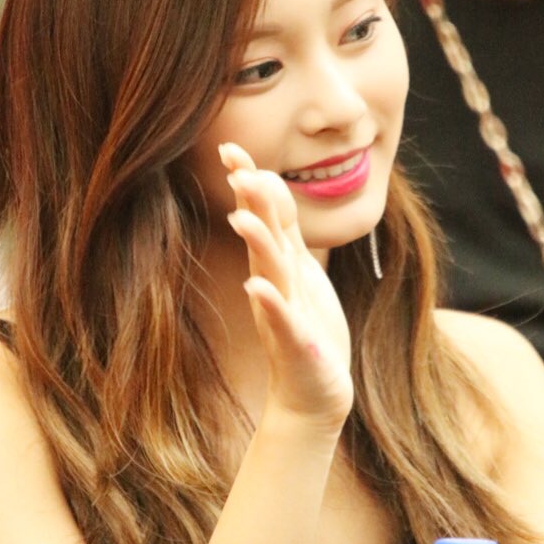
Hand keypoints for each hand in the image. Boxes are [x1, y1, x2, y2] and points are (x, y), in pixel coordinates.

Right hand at [219, 142, 353, 429]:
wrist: (313, 394)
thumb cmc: (307, 329)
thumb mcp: (299, 272)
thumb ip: (285, 232)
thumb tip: (267, 184)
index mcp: (281, 266)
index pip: (264, 216)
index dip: (249, 183)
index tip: (230, 148)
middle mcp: (276, 285)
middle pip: (263, 236)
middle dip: (251, 202)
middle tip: (236, 167)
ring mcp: (284, 313)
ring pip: (270, 273)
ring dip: (257, 245)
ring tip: (243, 218)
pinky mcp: (296, 344)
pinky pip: (281, 321)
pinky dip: (270, 303)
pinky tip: (257, 287)